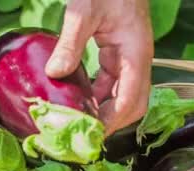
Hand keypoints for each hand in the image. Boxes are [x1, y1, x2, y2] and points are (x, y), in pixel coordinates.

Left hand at [45, 0, 153, 135]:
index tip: (89, 133)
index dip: (111, 121)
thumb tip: (54, 74)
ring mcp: (130, 59)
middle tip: (83, 135)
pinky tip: (77, 99)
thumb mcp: (83, 11)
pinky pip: (112, 83)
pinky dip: (97, 95)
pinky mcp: (120, 55)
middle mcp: (138, 61)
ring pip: (123, 96)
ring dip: (103, 111)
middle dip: (111, 123)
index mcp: (136, 54)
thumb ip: (70, 43)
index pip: (130, 100)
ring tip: (77, 122)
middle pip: (133, 105)